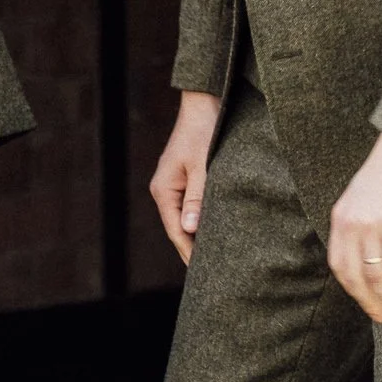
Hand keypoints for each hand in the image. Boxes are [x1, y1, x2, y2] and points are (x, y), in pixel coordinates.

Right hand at [150, 91, 223, 264]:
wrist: (204, 103)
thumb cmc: (204, 132)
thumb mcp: (203, 165)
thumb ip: (197, 197)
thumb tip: (190, 229)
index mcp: (164, 190)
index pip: (176, 231)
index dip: (190, 254)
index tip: (205, 276)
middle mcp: (165, 190)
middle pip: (179, 229)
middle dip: (193, 251)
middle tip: (213, 277)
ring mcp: (174, 185)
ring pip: (186, 219)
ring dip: (199, 236)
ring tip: (217, 260)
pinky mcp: (186, 179)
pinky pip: (192, 207)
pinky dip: (202, 222)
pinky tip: (216, 231)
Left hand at [327, 132, 381, 322]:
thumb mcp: (364, 198)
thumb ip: (362, 223)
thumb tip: (371, 253)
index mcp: (341, 218)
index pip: (339, 264)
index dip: (353, 290)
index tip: (368, 305)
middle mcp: (350, 222)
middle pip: (355, 274)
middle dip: (370, 301)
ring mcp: (370, 222)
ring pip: (375, 272)